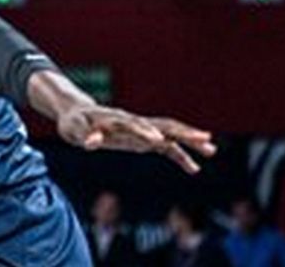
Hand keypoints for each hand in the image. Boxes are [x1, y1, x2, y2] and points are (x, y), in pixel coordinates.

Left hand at [56, 105, 216, 173]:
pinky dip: (180, 155)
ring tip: (212, 149)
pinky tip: (194, 168)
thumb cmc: (74, 123)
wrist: (78, 116)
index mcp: (114, 119)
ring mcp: (140, 129)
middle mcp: (132, 121)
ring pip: (169, 133)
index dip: (144, 131)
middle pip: (161, 124)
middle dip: (182, 132)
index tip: (158, 140)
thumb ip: (83, 136)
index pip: (132, 124)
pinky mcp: (143, 138)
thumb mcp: (73, 129)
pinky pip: (166, 147)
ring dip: (189, 141)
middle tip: (205, 138)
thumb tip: (90, 143)